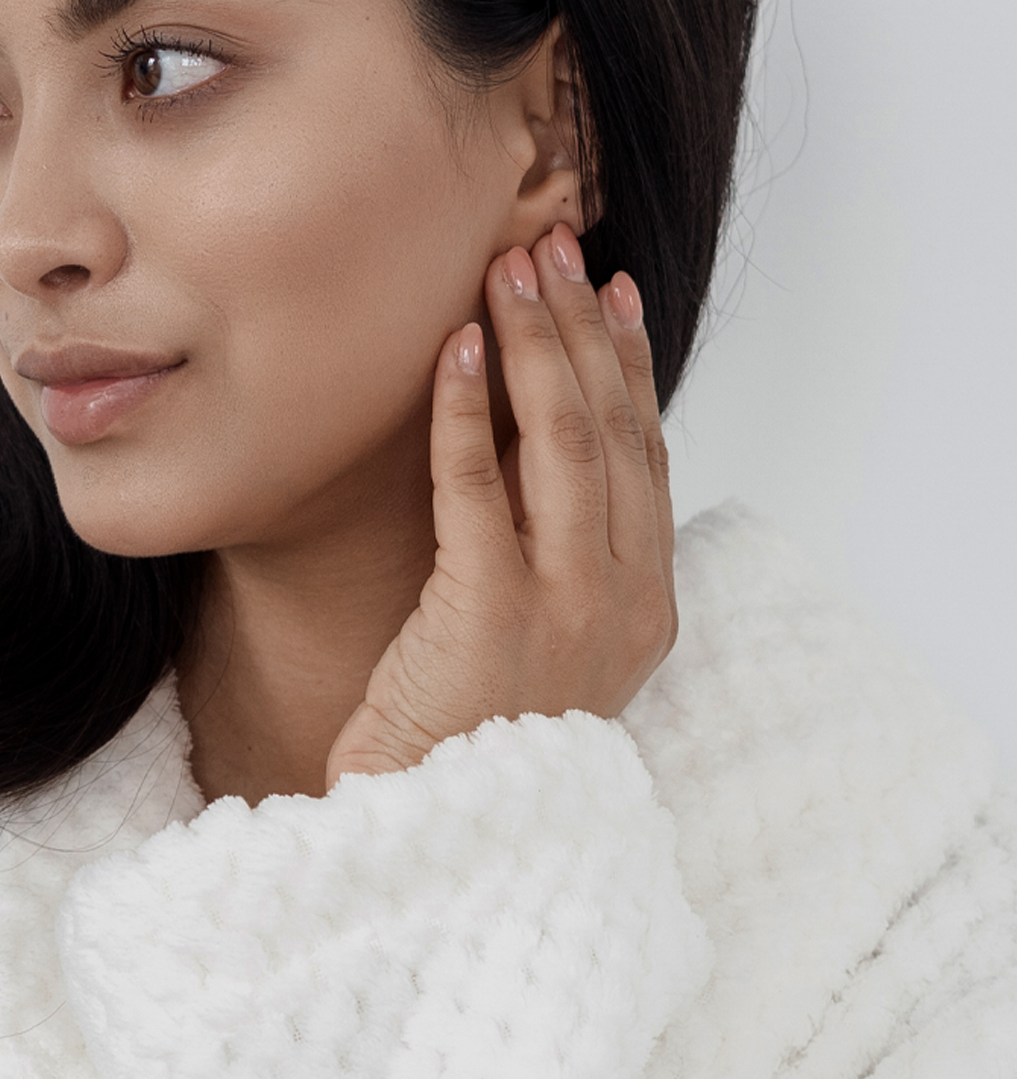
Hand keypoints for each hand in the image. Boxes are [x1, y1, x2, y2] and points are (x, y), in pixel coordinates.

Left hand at [325, 222, 675, 785]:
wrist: (433, 831)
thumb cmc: (474, 727)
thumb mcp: (547, 633)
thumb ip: (561, 549)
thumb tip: (539, 438)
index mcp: (644, 603)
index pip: (647, 454)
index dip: (628, 363)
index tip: (607, 289)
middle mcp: (622, 599)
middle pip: (612, 431)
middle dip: (579, 329)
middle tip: (550, 247)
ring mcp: (564, 607)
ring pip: (564, 443)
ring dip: (535, 345)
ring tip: (509, 269)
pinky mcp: (489, 611)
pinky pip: (478, 485)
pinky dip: (469, 408)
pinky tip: (455, 348)